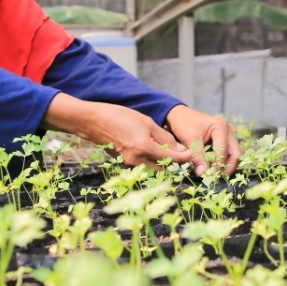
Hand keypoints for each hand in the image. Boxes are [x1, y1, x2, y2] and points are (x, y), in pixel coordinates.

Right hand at [43, 93, 193, 168]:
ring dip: (161, 164)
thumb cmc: (119, 116)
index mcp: (144, 148)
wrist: (93, 121)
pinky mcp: (122, 163)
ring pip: (151, 169)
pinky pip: (141, 166)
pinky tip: (151, 151)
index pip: (171, 159)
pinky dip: (149, 161)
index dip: (184, 158)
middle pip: (162, 169)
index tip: (192, 155)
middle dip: (173, 164)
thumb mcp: (146, 122)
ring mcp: (128, 164)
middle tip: (181, 155)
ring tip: (168, 153)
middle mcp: (136, 160)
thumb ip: (164, 137)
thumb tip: (179, 149)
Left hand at [164, 105, 241, 175]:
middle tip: (217, 178)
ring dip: (226, 165)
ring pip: (233, 154)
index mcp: (221, 127)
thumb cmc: (183, 123)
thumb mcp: (190, 140)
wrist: (178, 114)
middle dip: (228, 167)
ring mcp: (227, 134)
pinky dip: (222, 161)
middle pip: (235, 153)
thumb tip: (203, 174)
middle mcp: (228, 130)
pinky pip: (227, 153)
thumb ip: (197, 157)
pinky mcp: (223, 139)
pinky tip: (214, 168)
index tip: (210, 177)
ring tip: (216, 175)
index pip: (223, 151)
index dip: (218, 165)